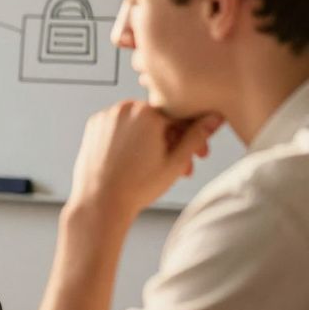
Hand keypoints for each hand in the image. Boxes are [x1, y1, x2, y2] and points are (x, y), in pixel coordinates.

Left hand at [67, 101, 221, 219]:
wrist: (99, 201)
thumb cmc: (138, 186)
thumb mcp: (176, 162)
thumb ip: (197, 136)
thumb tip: (215, 117)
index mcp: (147, 112)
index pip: (182, 116)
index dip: (194, 136)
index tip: (200, 154)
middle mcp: (124, 107)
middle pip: (160, 119)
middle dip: (174, 141)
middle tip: (184, 166)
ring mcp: (106, 115)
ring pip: (140, 122)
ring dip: (154, 140)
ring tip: (160, 168)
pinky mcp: (94, 125)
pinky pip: (121, 126)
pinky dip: (132, 138)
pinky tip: (138, 160)